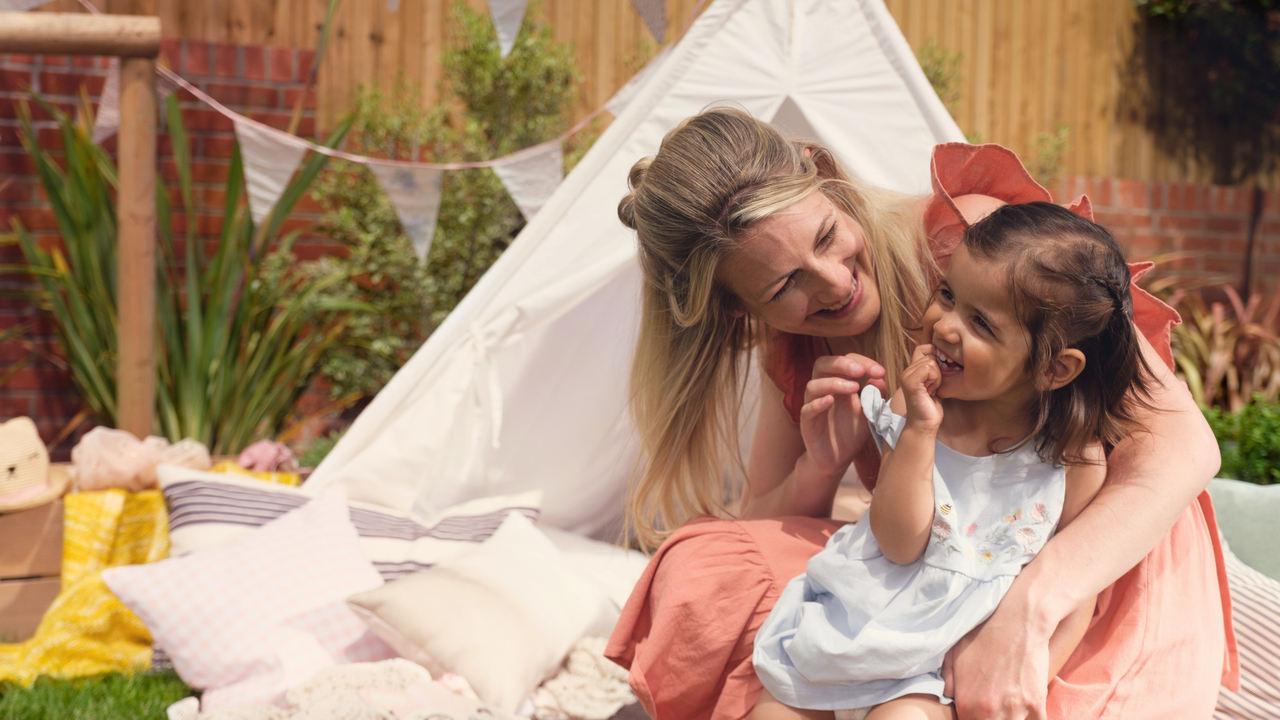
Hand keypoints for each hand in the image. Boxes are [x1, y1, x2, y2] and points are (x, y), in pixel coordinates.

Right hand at [799, 354, 885, 479]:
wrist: (837, 461)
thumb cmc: (852, 433)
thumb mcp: (868, 413)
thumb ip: (874, 396)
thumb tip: (880, 379)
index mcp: (838, 383)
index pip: (844, 361)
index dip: (861, 362)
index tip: (879, 372)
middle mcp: (823, 391)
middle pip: (822, 364)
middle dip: (841, 364)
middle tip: (860, 371)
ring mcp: (812, 406)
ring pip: (813, 385)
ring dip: (833, 383)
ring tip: (853, 388)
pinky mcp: (807, 424)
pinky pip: (807, 410)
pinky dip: (817, 403)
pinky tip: (830, 401)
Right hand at [901, 345, 943, 429]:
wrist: (925, 424)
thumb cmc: (932, 406)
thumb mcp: (935, 382)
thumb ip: (936, 368)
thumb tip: (947, 354)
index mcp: (911, 369)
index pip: (926, 348)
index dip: (936, 356)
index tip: (939, 374)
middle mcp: (906, 370)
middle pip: (930, 353)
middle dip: (939, 369)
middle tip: (934, 386)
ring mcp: (906, 376)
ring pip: (931, 361)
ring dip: (938, 376)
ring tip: (932, 390)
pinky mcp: (910, 382)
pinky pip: (929, 369)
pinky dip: (935, 380)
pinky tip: (932, 391)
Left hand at [943, 616, 1051, 719]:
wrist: (1017, 621)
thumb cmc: (983, 635)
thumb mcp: (953, 656)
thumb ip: (948, 683)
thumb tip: (949, 697)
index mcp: (966, 703)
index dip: (972, 718)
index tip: (978, 711)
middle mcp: (989, 712)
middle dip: (990, 719)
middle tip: (994, 707)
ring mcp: (1014, 710)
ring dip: (1010, 718)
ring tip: (1008, 705)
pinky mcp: (1036, 703)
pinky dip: (1031, 718)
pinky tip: (1026, 709)